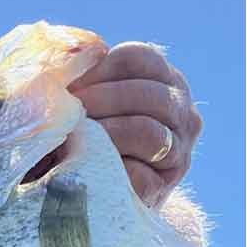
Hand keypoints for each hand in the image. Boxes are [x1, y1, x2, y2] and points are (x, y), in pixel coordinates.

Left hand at [67, 42, 201, 207]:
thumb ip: (80, 74)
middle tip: (68, 113)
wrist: (96, 191)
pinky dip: (108, 167)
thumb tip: (65, 55)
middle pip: (146, 93)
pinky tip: (84, 166)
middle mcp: (181, 111)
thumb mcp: (86, 98)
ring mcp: (178, 150)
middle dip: (100, 100)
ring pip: (147, 132)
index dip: (99, 68)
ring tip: (72, 138)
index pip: (138, 57)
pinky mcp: (163, 186)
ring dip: (104, 133)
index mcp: (162, 79)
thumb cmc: (83, 135)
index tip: (68, 85)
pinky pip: (139, 173)